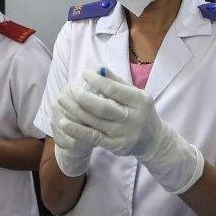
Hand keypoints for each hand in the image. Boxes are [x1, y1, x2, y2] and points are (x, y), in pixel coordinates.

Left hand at [58, 68, 203, 192]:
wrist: (153, 140)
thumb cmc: (141, 112)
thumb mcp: (136, 95)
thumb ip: (117, 82)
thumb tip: (98, 68)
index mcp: (139, 101)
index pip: (114, 89)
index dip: (97, 81)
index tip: (84, 73)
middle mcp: (132, 118)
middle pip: (102, 107)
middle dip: (82, 97)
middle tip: (70, 89)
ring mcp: (123, 134)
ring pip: (94, 122)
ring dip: (74, 111)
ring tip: (62, 101)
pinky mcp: (115, 146)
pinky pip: (92, 137)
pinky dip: (77, 130)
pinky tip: (64, 123)